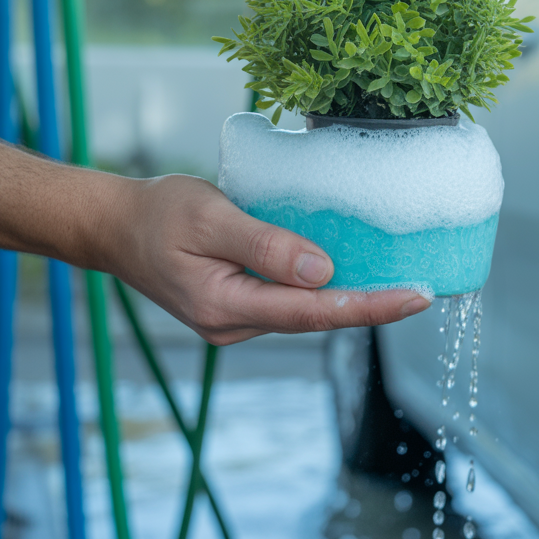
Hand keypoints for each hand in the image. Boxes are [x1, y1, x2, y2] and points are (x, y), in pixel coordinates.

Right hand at [111, 174, 431, 344]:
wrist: (114, 227)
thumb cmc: (157, 214)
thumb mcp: (209, 216)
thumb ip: (265, 244)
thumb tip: (323, 270)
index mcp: (225, 306)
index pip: (313, 313)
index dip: (369, 306)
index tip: (416, 297)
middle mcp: (234, 324)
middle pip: (316, 317)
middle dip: (370, 305)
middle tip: (424, 288)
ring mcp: (235, 319)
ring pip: (304, 310)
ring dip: (348, 296)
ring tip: (399, 278)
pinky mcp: (238, 304)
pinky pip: (288, 298)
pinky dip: (321, 285)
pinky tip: (350, 268)